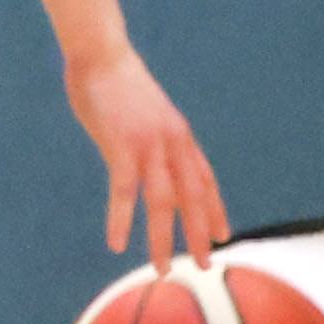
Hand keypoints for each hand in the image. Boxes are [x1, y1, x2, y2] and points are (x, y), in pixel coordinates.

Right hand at [68, 42, 226, 263]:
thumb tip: (140, 151)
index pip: (205, 180)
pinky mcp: (123, 146)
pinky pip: (125, 191)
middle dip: (199, 235)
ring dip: (162, 239)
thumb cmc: (115, 81)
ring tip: (161, 269)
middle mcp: (174, 144)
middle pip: (193, 198)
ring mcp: (150, 145)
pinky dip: (121, 219)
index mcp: (180, 136)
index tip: (222, 235)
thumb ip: (147, 135)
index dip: (215, 209)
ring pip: (163, 202)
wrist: (101, 54)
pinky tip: (116, 242)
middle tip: (204, 265)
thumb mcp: (141, 112)